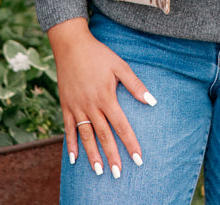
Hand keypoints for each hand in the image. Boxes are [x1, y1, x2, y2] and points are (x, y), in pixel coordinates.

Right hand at [48, 17, 156, 177]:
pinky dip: (71, 145)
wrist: (71, 45)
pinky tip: (74, 159)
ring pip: (86, 136)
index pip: (121, 125)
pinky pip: (68, 129)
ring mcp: (77, 107)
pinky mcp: (66, 105)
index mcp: (106, 97)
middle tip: (118, 174)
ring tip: (100, 171)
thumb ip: (135, 85)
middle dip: (112, 156)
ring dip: (93, 155)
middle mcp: (91, 105)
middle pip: (103, 135)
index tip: (138, 159)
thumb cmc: (99, 54)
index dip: (130, 143)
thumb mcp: (120, 65)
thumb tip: (152, 101)